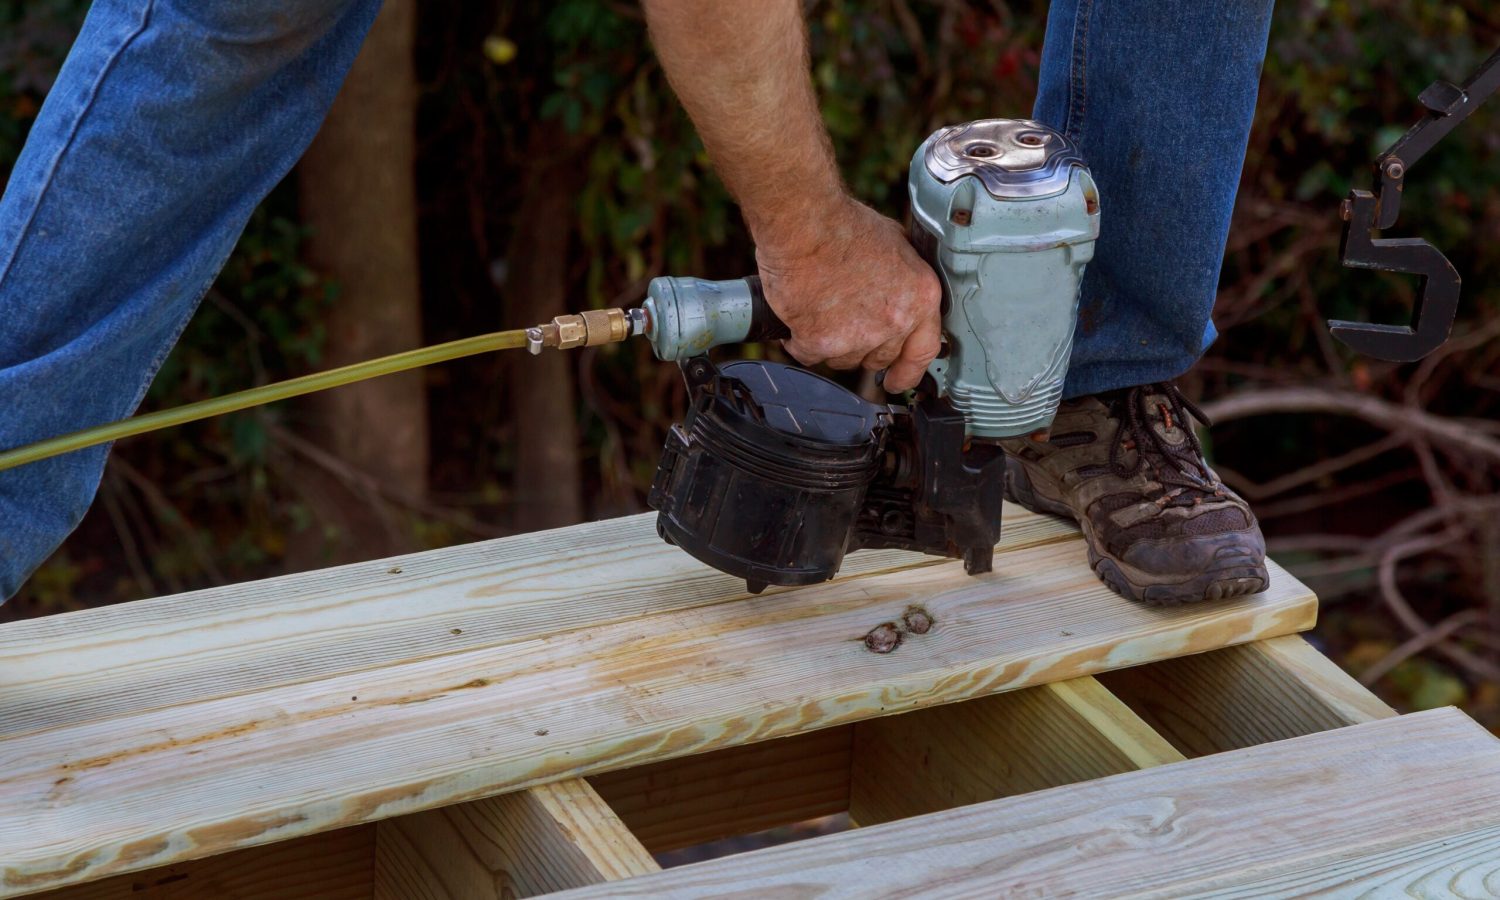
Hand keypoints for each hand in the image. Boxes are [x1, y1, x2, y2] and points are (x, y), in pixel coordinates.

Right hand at [754, 198, 941, 392]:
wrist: (805, 223)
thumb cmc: (844, 224)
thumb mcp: (895, 243)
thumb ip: (904, 277)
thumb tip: (900, 288)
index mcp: (919, 297)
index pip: (924, 350)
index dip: (909, 371)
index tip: (898, 381)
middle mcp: (894, 322)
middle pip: (877, 358)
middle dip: (861, 346)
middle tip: (844, 322)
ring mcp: (858, 336)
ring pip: (842, 359)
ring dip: (830, 342)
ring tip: (820, 306)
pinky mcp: (821, 342)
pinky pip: (808, 354)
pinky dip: (799, 339)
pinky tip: (798, 314)